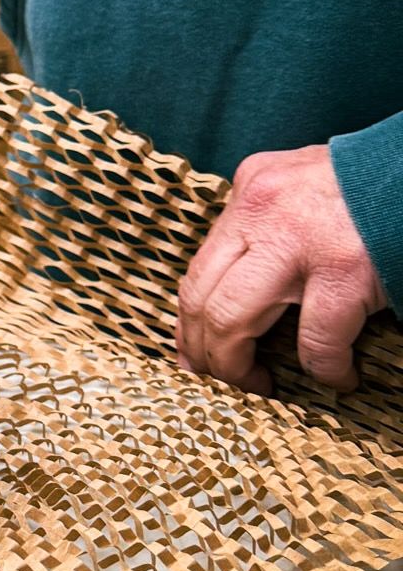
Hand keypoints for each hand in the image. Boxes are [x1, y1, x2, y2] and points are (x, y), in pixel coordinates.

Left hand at [176, 145, 385, 392]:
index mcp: (252, 190)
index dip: (191, 321)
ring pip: (230, 318)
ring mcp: (298, 240)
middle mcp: (261, 210)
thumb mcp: (307, 183)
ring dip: (236, 366)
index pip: (200, 267)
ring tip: (258, 388)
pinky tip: (340, 377)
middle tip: (217, 381)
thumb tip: (249, 276)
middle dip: (202, 350)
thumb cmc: (380, 185)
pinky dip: (324, 368)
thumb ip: (272, 221)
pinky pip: (315, 339)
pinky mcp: (345, 270)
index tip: (195, 353)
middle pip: (200, 297)